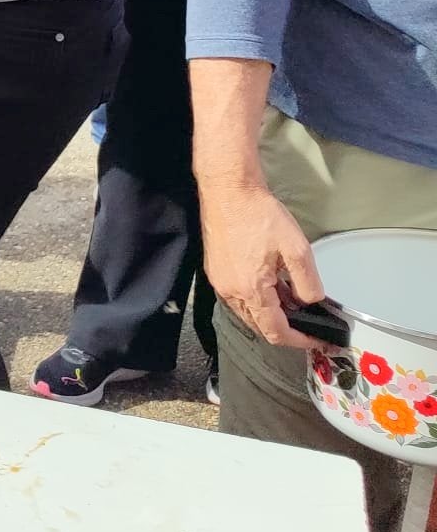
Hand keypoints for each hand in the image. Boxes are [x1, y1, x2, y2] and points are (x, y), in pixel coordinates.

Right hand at [202, 180, 321, 347]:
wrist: (228, 191)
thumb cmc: (260, 215)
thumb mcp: (296, 249)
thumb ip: (307, 282)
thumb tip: (310, 302)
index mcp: (251, 289)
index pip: (275, 331)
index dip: (299, 340)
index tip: (317, 339)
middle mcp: (230, 291)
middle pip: (259, 326)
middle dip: (285, 328)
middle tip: (309, 320)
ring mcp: (219, 282)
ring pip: (247, 313)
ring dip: (270, 313)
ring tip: (292, 298)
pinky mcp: (215, 271)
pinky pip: (237, 297)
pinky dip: (256, 299)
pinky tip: (271, 283)